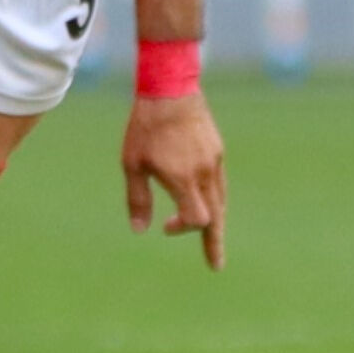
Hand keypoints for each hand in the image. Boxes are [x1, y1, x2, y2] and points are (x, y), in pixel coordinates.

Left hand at [122, 92, 227, 270]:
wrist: (170, 88)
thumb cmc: (146, 127)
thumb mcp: (133, 164)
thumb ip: (138, 199)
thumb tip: (139, 230)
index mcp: (183, 179)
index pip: (197, 220)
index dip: (183, 229)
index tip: (165, 226)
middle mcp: (204, 172)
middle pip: (216, 216)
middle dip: (214, 241)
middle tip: (215, 264)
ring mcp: (214, 160)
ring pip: (221, 199)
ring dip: (215, 219)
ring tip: (212, 237)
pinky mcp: (217, 149)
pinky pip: (219, 182)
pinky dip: (214, 198)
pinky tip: (204, 200)